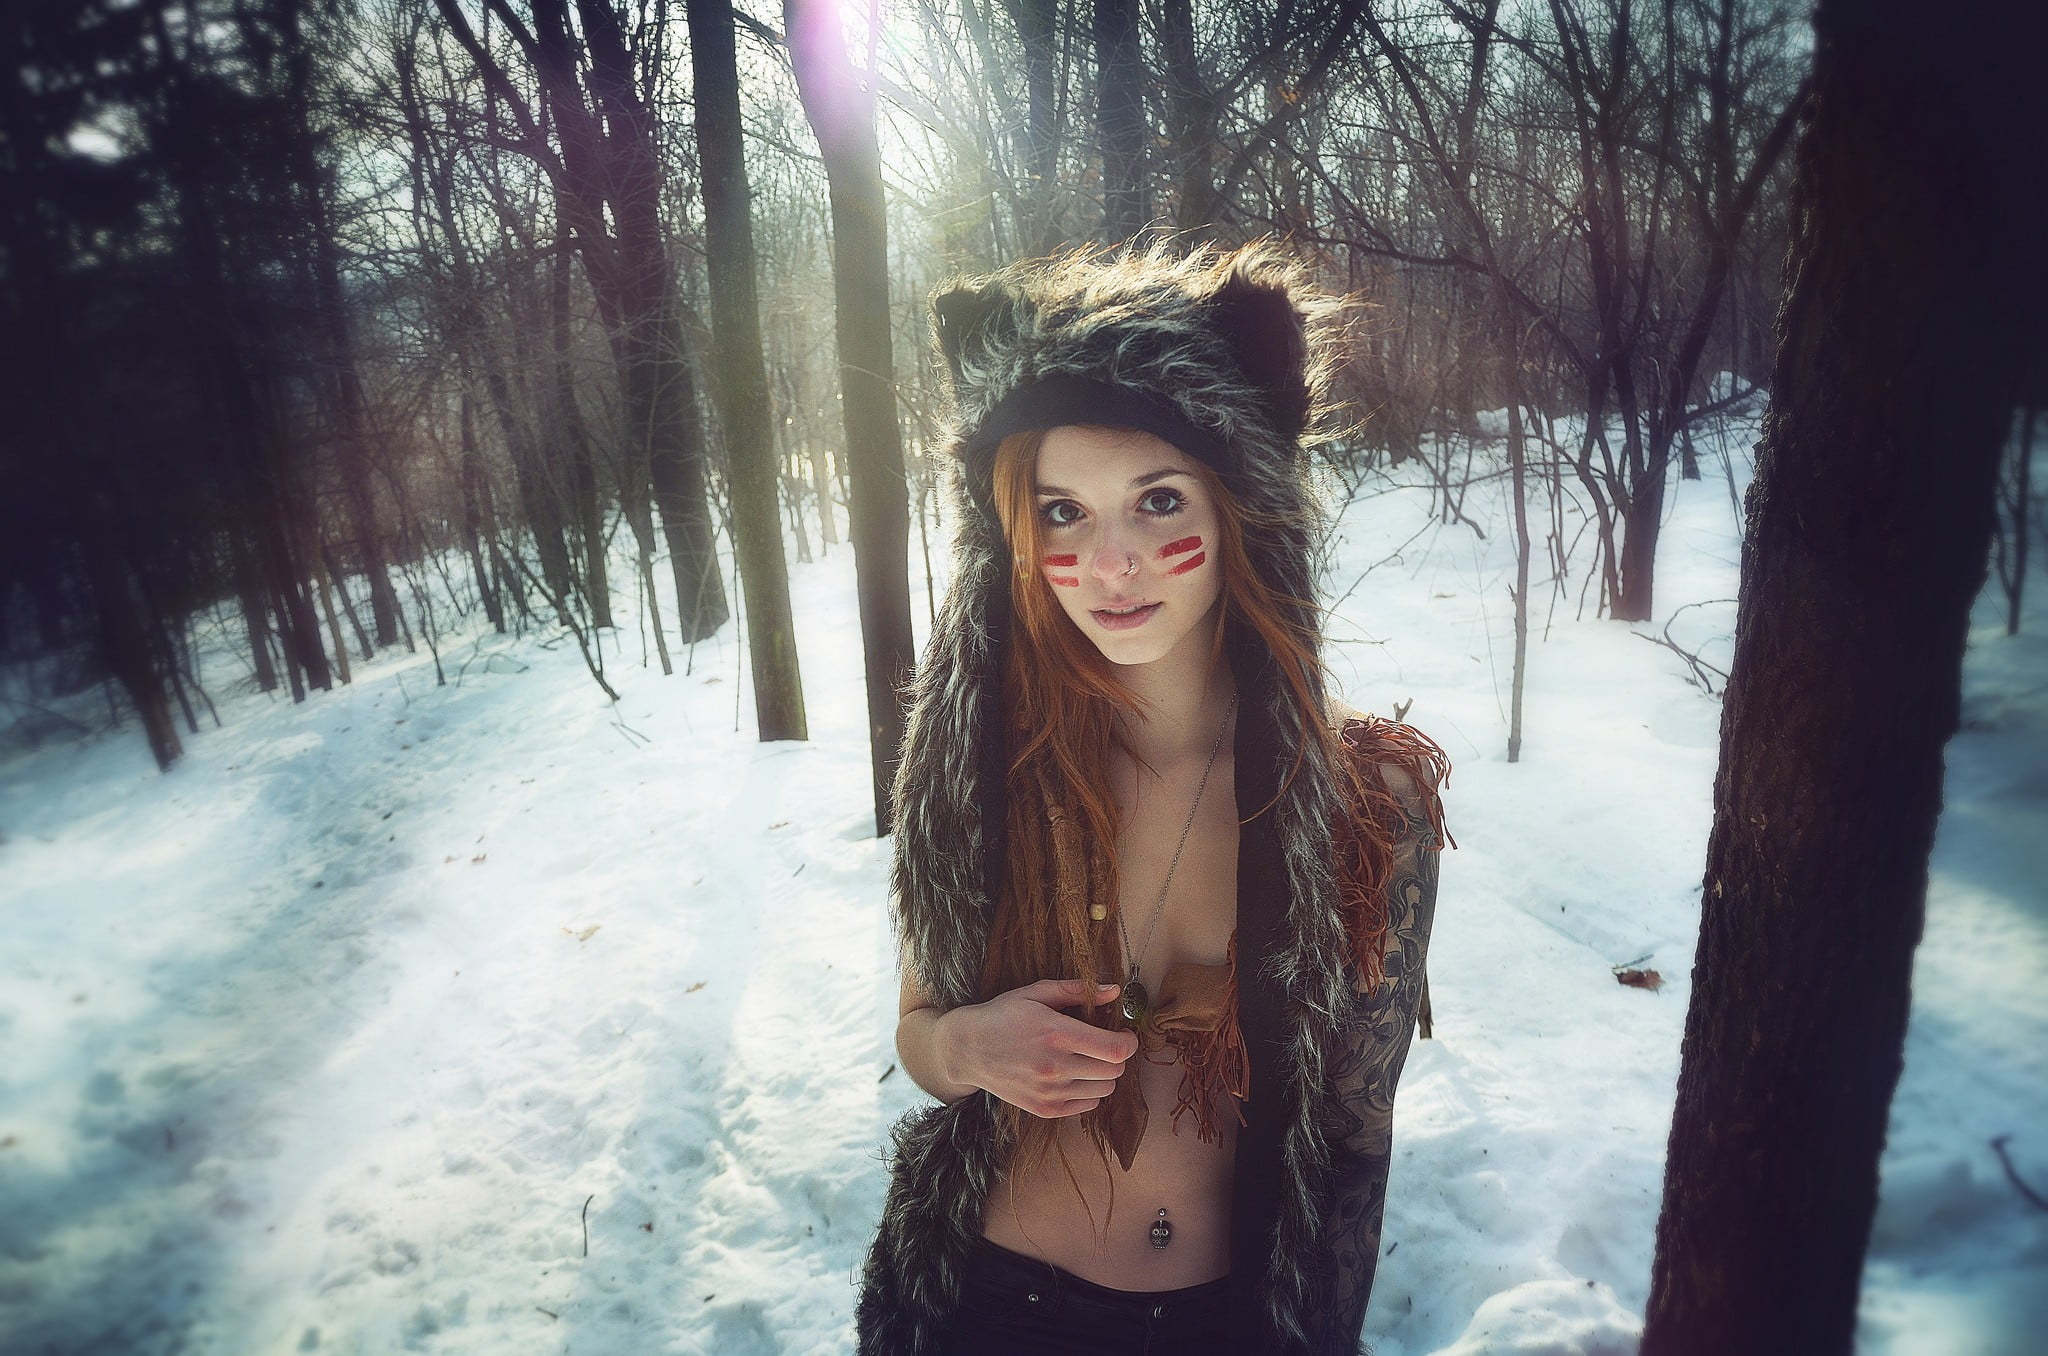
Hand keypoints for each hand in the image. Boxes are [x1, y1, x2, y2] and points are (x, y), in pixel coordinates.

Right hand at [943, 979, 1139, 1118]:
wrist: (967, 1049)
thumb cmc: (1002, 1016)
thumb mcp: (1035, 993)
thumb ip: (1076, 990)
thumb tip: (1113, 990)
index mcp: (1055, 1033)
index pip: (1115, 1049)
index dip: (1129, 1041)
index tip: (1124, 1033)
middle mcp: (1054, 1067)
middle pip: (1114, 1071)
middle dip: (1118, 1055)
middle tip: (1106, 1044)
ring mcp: (1049, 1092)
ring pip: (1105, 1090)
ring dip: (1104, 1074)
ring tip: (1088, 1059)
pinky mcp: (1045, 1109)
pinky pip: (1087, 1105)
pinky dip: (1089, 1091)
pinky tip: (1074, 1075)